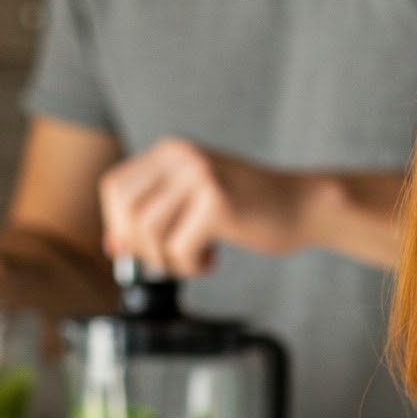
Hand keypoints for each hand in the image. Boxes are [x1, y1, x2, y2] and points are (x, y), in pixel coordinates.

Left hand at [100, 138, 302, 275]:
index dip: (118, 225)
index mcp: (170, 151)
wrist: (303, 205)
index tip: (143, 246)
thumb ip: (154, 216)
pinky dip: (191, 266)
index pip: (114, 188)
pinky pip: (179, 248)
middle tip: (171, 259)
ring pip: (149, 233)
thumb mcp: (194, 204)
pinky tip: (211, 260)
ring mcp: (199, 177)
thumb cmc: (251, 208)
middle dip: (141, 248)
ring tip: (195, 260)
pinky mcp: (218, 203)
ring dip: (168, 261)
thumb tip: (112, 245)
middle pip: (126, 212)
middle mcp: (181, 157)